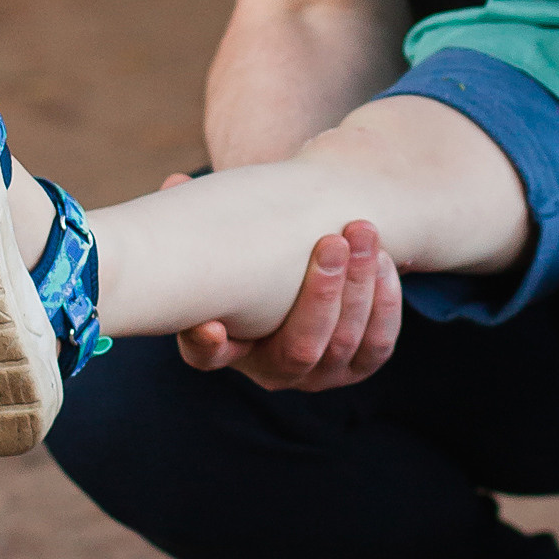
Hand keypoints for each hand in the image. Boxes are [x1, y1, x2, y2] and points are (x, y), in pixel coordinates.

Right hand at [172, 207, 403, 389]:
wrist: (306, 264)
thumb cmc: (256, 248)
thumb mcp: (229, 234)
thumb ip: (201, 215)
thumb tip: (174, 184)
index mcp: (222, 344)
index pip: (207, 355)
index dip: (207, 344)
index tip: (211, 324)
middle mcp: (269, 369)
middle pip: (297, 350)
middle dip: (320, 294)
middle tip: (332, 241)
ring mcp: (316, 374)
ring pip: (342, 345)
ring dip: (357, 287)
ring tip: (363, 234)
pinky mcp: (356, 367)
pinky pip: (377, 346)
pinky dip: (384, 302)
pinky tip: (383, 260)